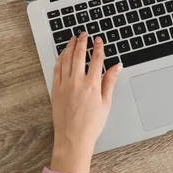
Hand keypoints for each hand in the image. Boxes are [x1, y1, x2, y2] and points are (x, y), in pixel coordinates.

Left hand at [50, 33, 121, 172]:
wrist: (73, 138)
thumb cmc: (91, 124)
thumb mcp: (106, 103)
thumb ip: (110, 82)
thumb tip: (116, 67)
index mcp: (92, 85)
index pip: (96, 59)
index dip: (98, 47)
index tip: (99, 40)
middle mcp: (77, 82)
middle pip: (79, 55)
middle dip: (82, 41)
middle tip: (85, 34)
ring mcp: (64, 85)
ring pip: (67, 59)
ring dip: (70, 47)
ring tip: (73, 39)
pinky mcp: (55, 89)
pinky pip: (57, 68)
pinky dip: (60, 58)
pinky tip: (62, 53)